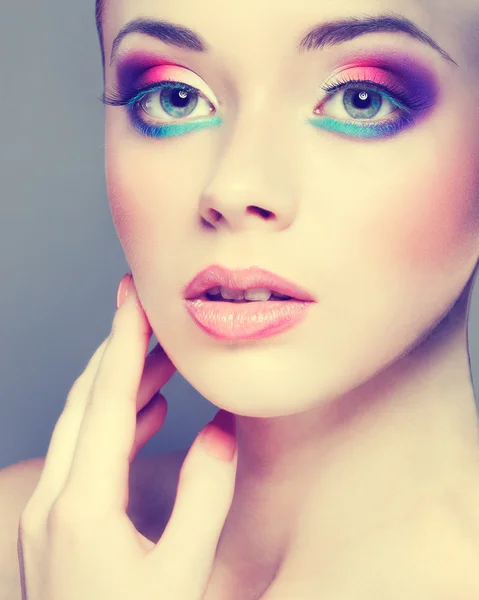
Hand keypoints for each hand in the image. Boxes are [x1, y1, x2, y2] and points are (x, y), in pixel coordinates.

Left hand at [17, 274, 237, 599]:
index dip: (125, 342)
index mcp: (84, 506)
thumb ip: (205, 497)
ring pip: (81, 423)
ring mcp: (47, 511)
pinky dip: (115, 420)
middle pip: (86, 400)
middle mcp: (55, 498)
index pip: (109, 401)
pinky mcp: (55, 522)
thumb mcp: (184, 576)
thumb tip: (221, 429)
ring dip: (121, 384)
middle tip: (149, 310)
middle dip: (119, 348)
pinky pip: (82, 451)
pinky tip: (149, 412)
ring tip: (164, 359)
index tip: (135, 296)